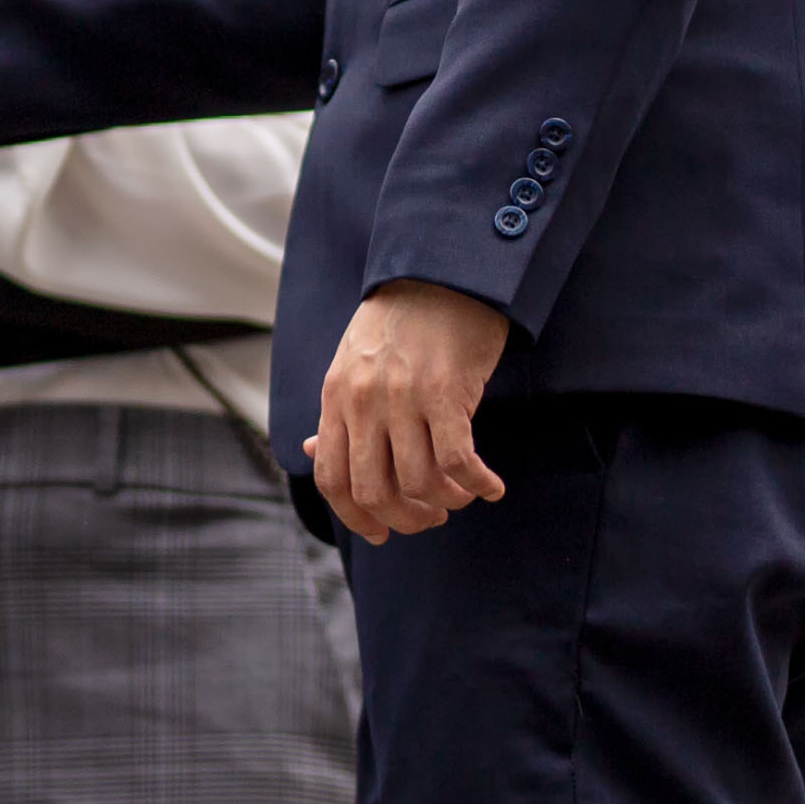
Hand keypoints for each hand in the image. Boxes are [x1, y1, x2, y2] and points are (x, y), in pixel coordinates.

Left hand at [311, 280, 510, 541]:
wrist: (442, 272)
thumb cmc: (401, 320)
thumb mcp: (352, 361)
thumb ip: (337, 411)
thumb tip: (313, 450)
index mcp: (335, 397)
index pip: (331, 478)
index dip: (356, 516)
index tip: (381, 532)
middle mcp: (363, 401)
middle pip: (374, 490)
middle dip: (405, 519)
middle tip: (430, 518)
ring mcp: (402, 398)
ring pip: (418, 483)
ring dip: (446, 503)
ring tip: (462, 498)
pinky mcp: (445, 392)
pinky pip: (459, 461)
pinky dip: (477, 485)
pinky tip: (491, 488)